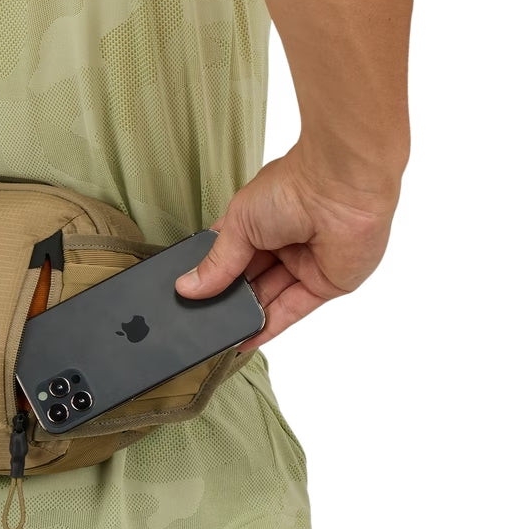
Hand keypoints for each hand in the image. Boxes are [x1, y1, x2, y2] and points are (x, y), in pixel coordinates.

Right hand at [174, 145, 401, 346]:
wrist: (340, 192)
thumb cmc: (292, 188)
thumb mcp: (239, 224)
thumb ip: (217, 262)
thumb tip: (189, 287)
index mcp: (258, 219)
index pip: (230, 252)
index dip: (212, 272)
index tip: (189, 292)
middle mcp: (281, 241)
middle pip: (248, 279)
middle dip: (227, 297)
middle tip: (201, 317)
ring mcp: (303, 264)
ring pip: (268, 297)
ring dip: (246, 314)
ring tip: (218, 332)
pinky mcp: (325, 285)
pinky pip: (292, 310)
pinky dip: (269, 327)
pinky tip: (245, 339)